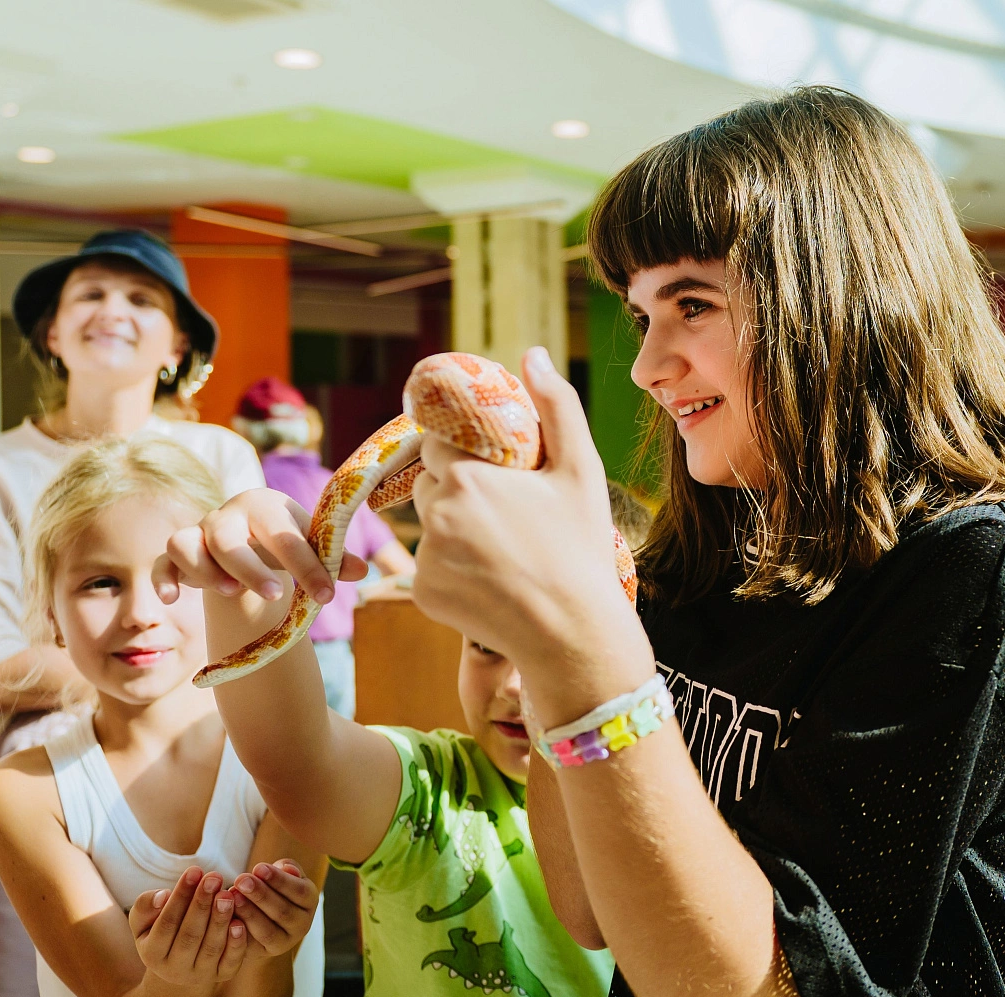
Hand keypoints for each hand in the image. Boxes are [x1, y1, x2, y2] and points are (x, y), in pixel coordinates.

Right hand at [129, 868, 246, 986]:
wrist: (180, 967)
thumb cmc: (162, 931)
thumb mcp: (144, 921)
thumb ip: (145, 906)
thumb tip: (163, 895)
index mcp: (152, 954)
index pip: (166, 923)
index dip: (180, 896)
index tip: (194, 870)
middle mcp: (174, 969)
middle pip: (190, 936)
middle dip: (202, 904)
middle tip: (214, 877)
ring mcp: (200, 975)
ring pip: (211, 948)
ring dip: (220, 920)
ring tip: (228, 894)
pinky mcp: (222, 976)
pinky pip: (230, 962)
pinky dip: (236, 943)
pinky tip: (240, 922)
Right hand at [155, 488, 364, 606]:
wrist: (250, 539)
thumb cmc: (284, 542)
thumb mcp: (311, 547)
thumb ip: (334, 559)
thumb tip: (361, 571)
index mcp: (264, 506)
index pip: (283, 532)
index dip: (306, 564)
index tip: (327, 595)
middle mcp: (226, 515)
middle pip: (227, 537)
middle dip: (250, 568)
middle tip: (277, 595)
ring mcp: (198, 534)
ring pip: (186, 543)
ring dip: (204, 570)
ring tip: (230, 593)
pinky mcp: (177, 556)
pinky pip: (163, 563)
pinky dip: (164, 580)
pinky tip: (172, 600)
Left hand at [229, 861, 319, 959]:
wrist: (263, 919)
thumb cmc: (272, 888)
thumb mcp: (281, 875)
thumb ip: (285, 869)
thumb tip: (287, 868)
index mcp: (309, 900)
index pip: (299, 891)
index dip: (279, 880)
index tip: (258, 867)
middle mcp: (303, 924)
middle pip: (283, 911)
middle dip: (260, 895)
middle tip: (241, 880)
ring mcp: (286, 942)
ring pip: (268, 931)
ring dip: (249, 913)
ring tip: (232, 896)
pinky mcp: (266, 953)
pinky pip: (253, 946)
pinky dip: (240, 932)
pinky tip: (227, 917)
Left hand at [411, 347, 653, 724]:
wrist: (572, 634)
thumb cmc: (581, 549)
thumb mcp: (580, 470)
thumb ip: (556, 405)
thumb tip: (533, 355)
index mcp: (468, 476)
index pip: (440, 443)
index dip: (466, 453)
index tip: (496, 473)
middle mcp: (436, 512)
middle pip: (431, 483)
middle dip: (458, 490)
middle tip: (505, 515)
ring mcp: (425, 556)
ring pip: (430, 526)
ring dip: (453, 528)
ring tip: (503, 551)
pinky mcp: (422, 593)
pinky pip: (429, 568)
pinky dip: (452, 570)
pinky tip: (491, 581)